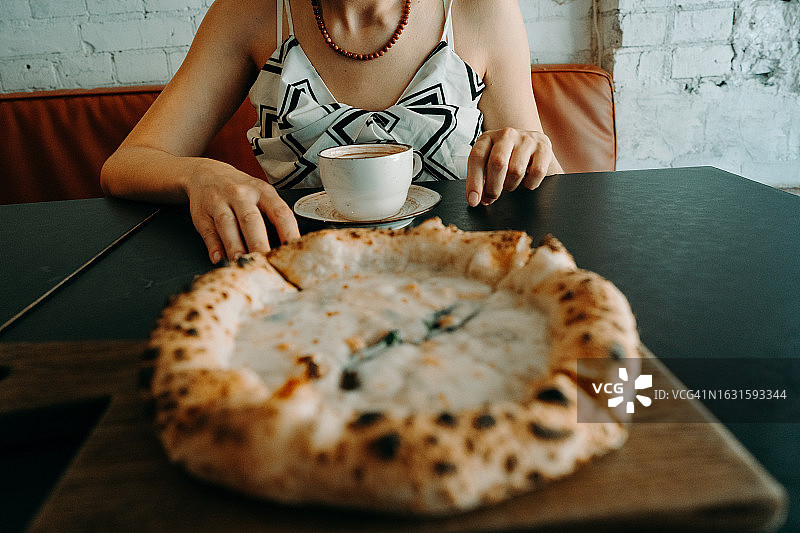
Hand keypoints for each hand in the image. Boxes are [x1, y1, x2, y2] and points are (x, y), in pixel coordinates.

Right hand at [185, 162, 299, 262]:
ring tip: (241, 262)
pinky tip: (220, 259)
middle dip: (259, 243)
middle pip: (251, 220)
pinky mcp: (202, 214)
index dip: (288, 233)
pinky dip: (214, 247)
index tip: (293, 251)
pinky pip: (209, 232)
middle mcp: (241, 195)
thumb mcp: (262, 194)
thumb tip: (289, 247)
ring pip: (227, 225)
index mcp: (262, 191)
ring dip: (234, 247)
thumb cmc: (242, 190)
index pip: (280, 213)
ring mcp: (219, 202)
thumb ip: (274, 217)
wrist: (207, 173)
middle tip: (266, 262)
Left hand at [465, 128, 561, 206]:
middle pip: (497, 163)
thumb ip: (481, 179)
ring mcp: (526, 139)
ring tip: (509, 184)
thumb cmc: (506, 157)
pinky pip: (537, 173)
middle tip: (491, 197)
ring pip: (516, 171)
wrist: (530, 144)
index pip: (477, 157)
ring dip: (511, 185)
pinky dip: (529, 184)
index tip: (474, 200)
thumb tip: (477, 199)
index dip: (474, 181)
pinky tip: (525, 181)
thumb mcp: (488, 163)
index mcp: (487, 138)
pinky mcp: (544, 147)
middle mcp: (506, 135)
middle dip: (493, 187)